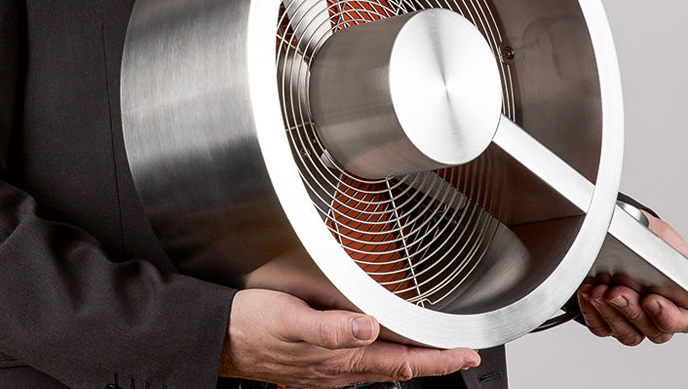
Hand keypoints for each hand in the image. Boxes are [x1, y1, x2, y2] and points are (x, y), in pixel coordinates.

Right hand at [220, 288, 479, 387]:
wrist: (220, 337)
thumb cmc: (252, 323)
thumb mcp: (290, 318)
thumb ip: (330, 327)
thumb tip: (370, 327)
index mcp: (340, 358)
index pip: (401, 361)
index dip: (437, 360)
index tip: (466, 354)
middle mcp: (340, 369)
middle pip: (397, 367)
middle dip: (433, 361)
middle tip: (463, 353)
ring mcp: (329, 369)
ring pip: (380, 366)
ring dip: (410, 359)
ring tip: (434, 350)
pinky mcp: (317, 362)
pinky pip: (359, 364)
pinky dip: (382, 356)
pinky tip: (380, 346)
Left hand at [578, 215, 687, 346]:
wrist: (614, 224)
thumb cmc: (646, 235)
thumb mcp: (670, 243)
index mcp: (679, 302)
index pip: (682, 323)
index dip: (667, 316)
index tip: (651, 300)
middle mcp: (655, 315)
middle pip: (653, 332)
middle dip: (633, 310)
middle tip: (617, 290)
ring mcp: (630, 318)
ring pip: (627, 334)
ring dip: (611, 313)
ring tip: (599, 290)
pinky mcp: (605, 317)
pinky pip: (601, 328)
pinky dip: (592, 312)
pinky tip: (588, 292)